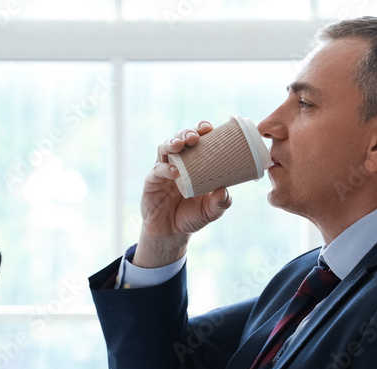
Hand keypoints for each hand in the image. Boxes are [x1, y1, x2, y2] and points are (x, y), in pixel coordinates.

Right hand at [135, 120, 232, 267]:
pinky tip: (174, 171)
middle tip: (196, 136)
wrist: (171, 234)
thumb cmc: (192, 216)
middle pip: (179, 139)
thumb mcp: (211, 211)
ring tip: (181, 144)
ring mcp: (163, 171)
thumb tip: (224, 191)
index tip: (210, 127)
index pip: (197, 140)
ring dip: (172, 143)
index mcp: (194, 163)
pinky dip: (165, 169)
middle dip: (187, 133)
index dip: (202, 130)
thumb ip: (220, 203)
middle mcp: (177, 162)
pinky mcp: (152, 182)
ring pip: (164, 148)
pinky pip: (157, 171)